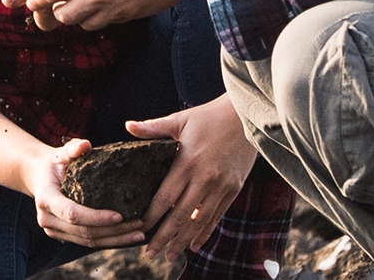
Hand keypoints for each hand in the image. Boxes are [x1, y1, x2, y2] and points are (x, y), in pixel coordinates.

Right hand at [23, 138, 145, 246]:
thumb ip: (73, 148)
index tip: (120, 215)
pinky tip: (128, 236)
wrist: (39, 176)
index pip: (73, 214)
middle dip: (113, 231)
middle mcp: (47, 219)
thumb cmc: (55, 162)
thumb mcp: (63, 152)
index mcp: (46, 199)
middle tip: (139, 225)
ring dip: (115, 239)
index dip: (96, 217)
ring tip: (139, 233)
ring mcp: (54, 230)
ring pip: (88, 241)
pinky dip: (109, 240)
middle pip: (84, 232)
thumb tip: (86, 144)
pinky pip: (88, 242)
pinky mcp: (64, 235)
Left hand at [126, 98, 257, 261]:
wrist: (245, 117)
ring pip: (200, 221)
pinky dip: (205, 232)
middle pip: (181, 215)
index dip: (152, 215)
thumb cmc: (208, 117)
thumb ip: (153, 128)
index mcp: (188, 162)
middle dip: (164, 237)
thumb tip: (128, 126)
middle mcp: (205, 178)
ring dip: (184, 240)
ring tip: (170, 256)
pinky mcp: (233, 189)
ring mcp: (221, 186)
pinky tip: (194, 245)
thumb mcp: (180, 120)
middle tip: (150, 254)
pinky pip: (217, 216)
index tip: (139, 229)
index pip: (166, 196)